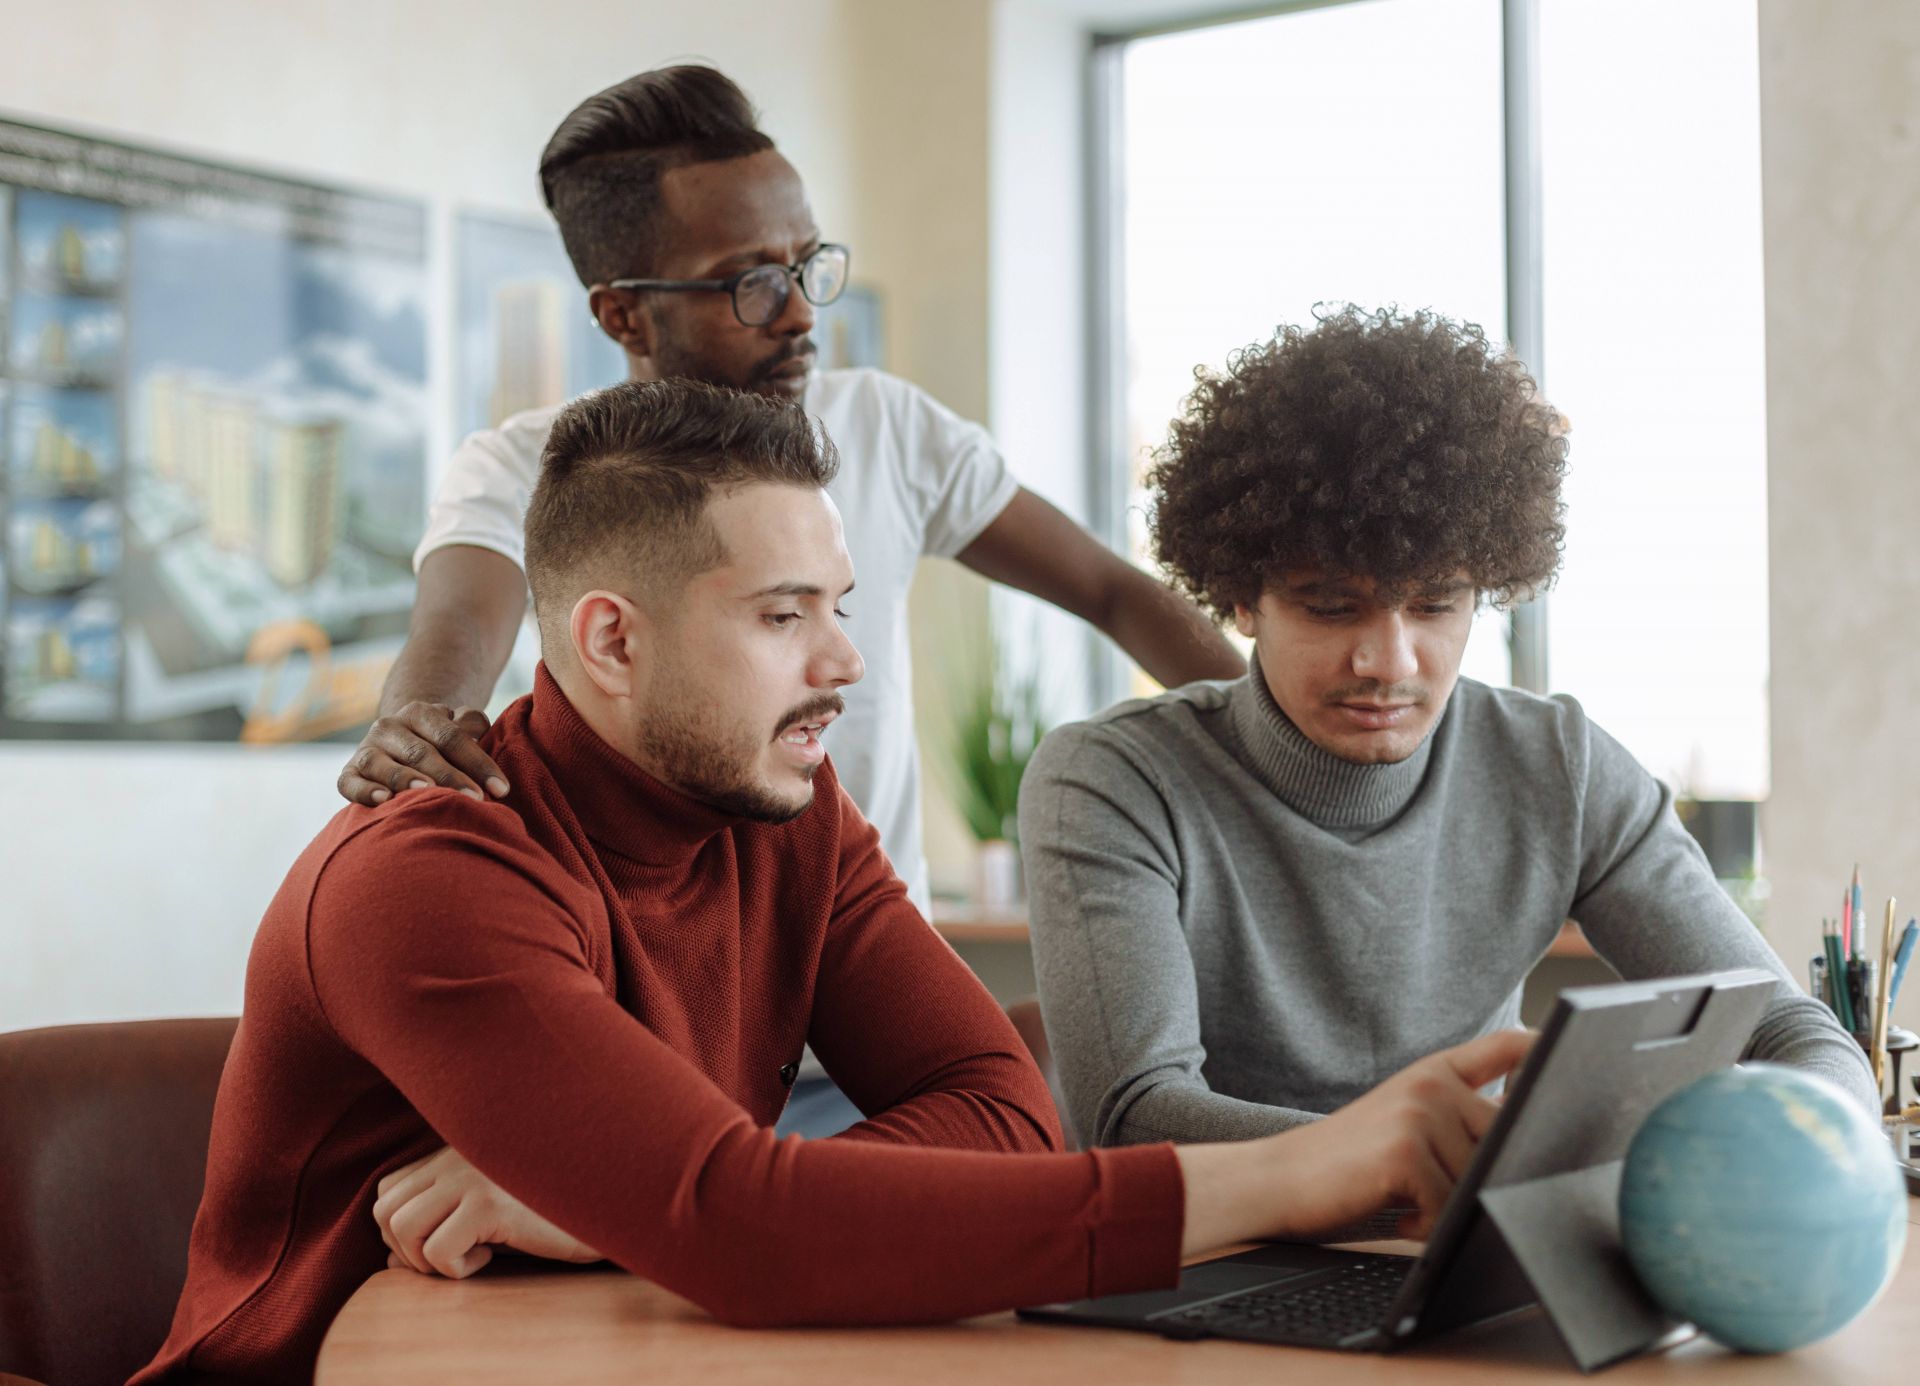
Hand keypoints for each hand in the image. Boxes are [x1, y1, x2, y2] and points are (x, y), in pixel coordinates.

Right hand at [338, 702, 507, 806]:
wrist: (398, 745)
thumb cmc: (440, 744)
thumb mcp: (456, 728)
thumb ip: (471, 724)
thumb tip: (476, 728)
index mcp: (420, 713)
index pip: (452, 737)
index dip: (478, 763)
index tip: (501, 789)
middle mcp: (389, 727)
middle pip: (422, 753)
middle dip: (450, 778)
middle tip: (475, 799)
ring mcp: (366, 749)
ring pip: (382, 764)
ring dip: (405, 779)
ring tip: (427, 792)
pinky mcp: (348, 773)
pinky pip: (350, 782)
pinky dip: (364, 791)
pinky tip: (383, 800)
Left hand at [372, 1144, 600, 1277]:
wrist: (607, 1201)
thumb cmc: (551, 1212)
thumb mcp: (488, 1212)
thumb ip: (439, 1224)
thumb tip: (388, 1264)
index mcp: (455, 1151)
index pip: (388, 1192)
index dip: (403, 1230)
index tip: (443, 1242)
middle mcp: (456, 1156)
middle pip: (385, 1212)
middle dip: (409, 1250)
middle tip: (454, 1254)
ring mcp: (470, 1177)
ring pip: (401, 1230)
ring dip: (429, 1260)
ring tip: (471, 1254)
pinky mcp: (488, 1204)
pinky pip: (437, 1251)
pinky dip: (458, 1268)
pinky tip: (493, 1253)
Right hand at [1177, 1029, 1534, 1254]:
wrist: (1275, 1178)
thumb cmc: (1346, 1163)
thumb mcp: (1404, 1122)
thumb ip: (1460, 1119)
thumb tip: (1531, 1146)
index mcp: (1435, 1072)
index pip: (1507, 1048)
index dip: (1546, 1050)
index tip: (1574, 1056)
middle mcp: (1432, 1084)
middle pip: (1507, 1139)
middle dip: (1483, 1178)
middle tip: (1430, 1192)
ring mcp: (1420, 1113)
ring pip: (1479, 1181)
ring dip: (1449, 1210)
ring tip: (1402, 1201)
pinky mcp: (1406, 1151)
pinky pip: (1449, 1208)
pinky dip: (1426, 1227)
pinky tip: (1393, 1214)